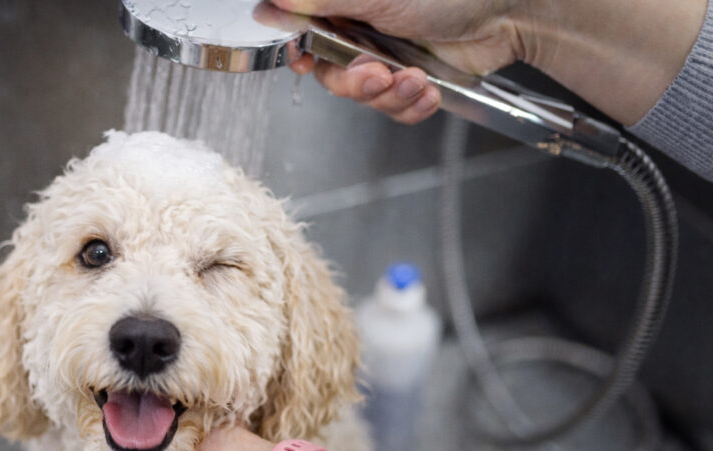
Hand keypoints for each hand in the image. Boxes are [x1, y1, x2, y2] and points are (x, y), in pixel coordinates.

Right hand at [273, 0, 530, 123]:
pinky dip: (411, 106)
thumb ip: (320, 1)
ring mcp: (387, 58)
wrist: (508, 12)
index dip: (300, 52)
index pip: (304, 33)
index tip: (303, 59)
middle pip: (332, 75)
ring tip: (415, 79)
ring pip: (365, 98)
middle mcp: (362, 31)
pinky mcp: (411, 83)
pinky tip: (429, 91)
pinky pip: (394, 110)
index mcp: (347, 5)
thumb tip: (270, 4)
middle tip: (377, 74)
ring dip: (390, 96)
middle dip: (355, 83)